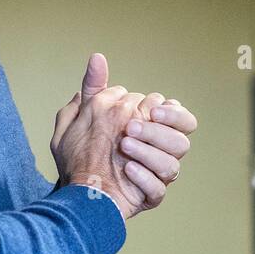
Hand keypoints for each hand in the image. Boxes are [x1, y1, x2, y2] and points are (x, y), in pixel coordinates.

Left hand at [50, 54, 196, 218]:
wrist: (73, 185)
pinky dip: (145, 178)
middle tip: (130, 128)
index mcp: (151, 129)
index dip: (170, 112)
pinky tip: (128, 169)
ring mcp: (155, 175)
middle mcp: (158, 152)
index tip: (151, 109)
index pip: (178, 115)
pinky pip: (158, 189)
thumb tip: (97, 57)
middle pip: (181, 139)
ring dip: (149, 152)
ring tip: (124, 146)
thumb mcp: (84, 114)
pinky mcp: (148, 196)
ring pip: (173, 165)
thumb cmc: (82, 149)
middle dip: (158, 132)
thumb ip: (94, 87)